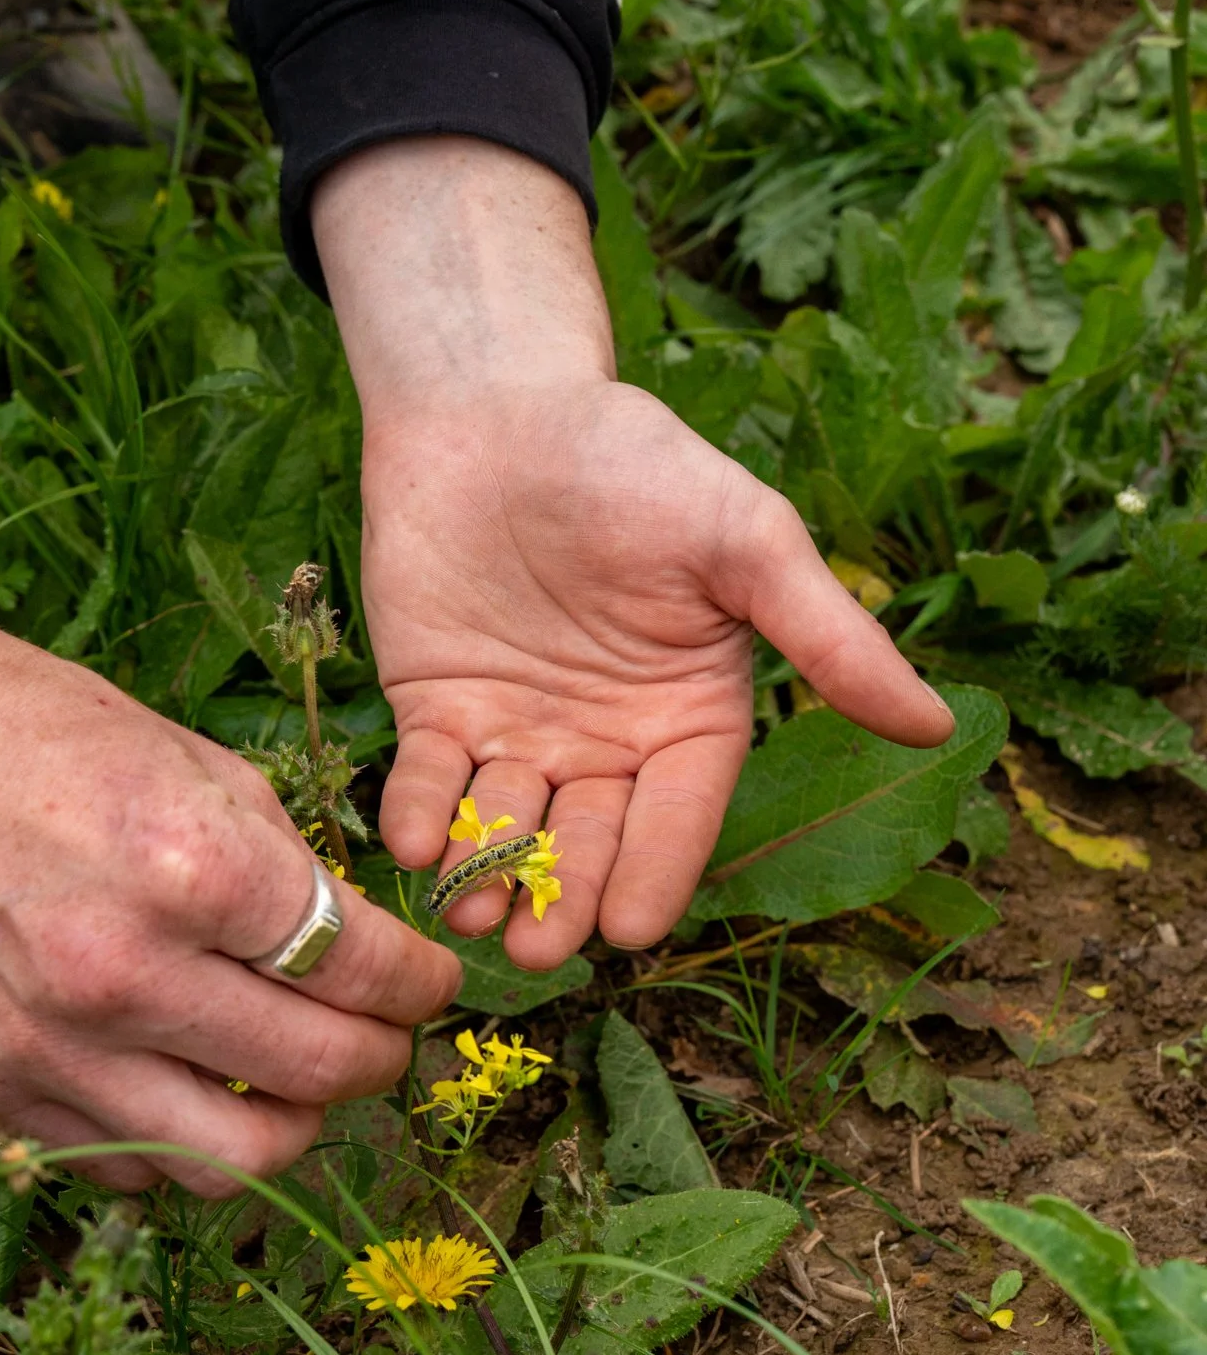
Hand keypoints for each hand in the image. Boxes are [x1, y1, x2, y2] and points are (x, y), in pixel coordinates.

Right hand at [0, 545, 458, 1193]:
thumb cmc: (46, 729)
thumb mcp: (200, 765)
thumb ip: (289, 872)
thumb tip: (357, 952)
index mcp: (191, 868)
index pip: (360, 968)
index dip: (422, 983)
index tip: (433, 983)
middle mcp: (120, 975)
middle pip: (318, 1075)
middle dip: (383, 1059)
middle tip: (387, 1037)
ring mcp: (44, 1046)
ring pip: (230, 1160)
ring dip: (292, 1124)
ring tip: (296, 1079)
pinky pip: (124, 1161)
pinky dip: (178, 1134)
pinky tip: (186, 1077)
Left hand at [315, 138, 952, 965]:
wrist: (498, 408)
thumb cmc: (635, 466)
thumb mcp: (747, 542)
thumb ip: (829, 638)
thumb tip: (938, 724)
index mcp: (688, 716)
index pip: (679, 814)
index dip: (656, 870)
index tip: (631, 930)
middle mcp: (605, 742)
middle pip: (590, 838)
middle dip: (566, 893)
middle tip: (544, 945)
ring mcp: (518, 731)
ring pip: (508, 826)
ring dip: (490, 872)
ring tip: (475, 911)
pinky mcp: (437, 712)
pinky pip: (430, 780)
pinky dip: (421, 814)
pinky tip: (415, 842)